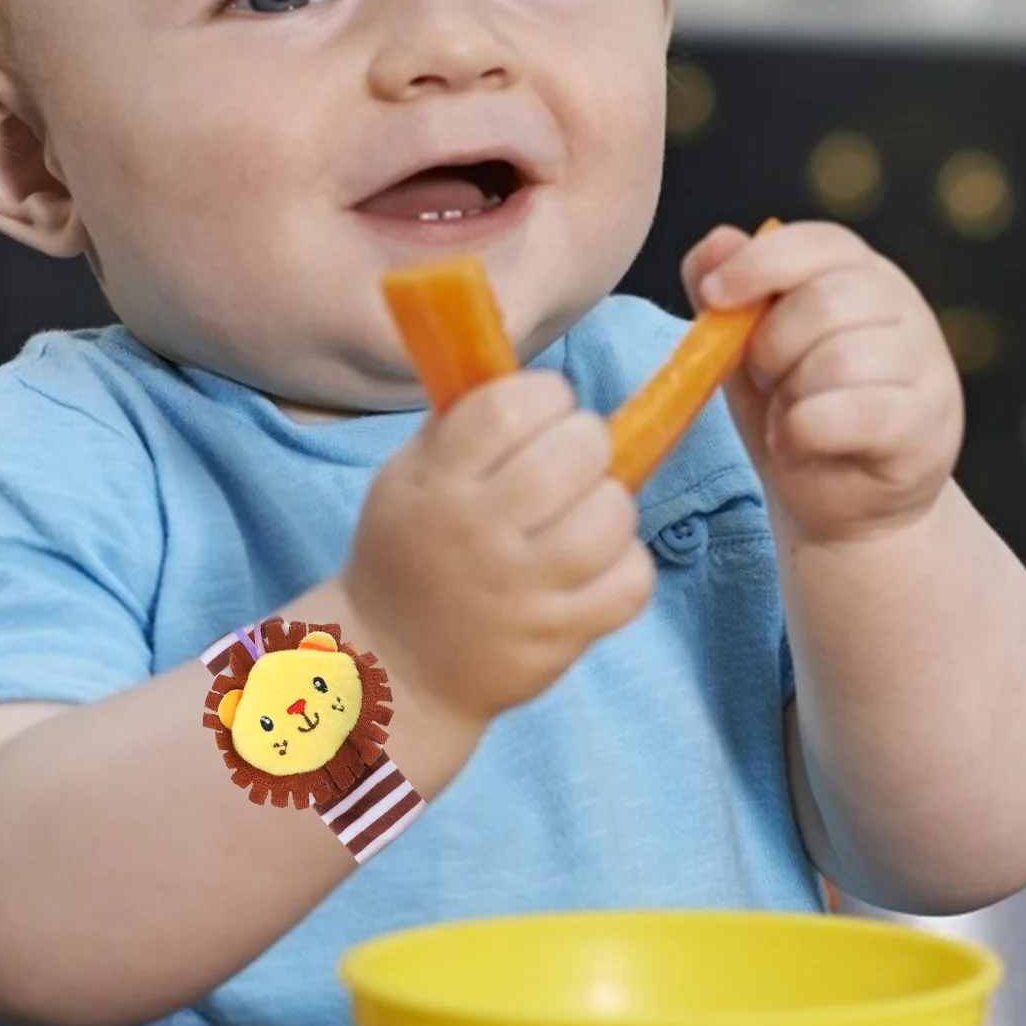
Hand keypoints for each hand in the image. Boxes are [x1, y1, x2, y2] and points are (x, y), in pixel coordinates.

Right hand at [342, 371, 653, 728]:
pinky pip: (631, 582)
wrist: (394, 666)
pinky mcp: (557, 637)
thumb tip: (516, 359)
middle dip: (586, 440)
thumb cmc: (410, 551)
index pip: (510, 407)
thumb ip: (461, 422)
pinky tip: (597, 561)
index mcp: (434, 481)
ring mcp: (520, 591)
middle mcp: (476, 533)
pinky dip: (626, 564)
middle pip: (575, 452)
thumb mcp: (409, 475)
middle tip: (572, 455)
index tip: (546, 404)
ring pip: (612, 515)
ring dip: (610, 501)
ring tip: (586, 508)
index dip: (546, 393)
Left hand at [683, 221, 962, 542]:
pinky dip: (805, 430)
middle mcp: (903, 308)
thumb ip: (726, 290)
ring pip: (841, 359)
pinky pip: (855, 414)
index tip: (712, 296)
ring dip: (789, 394)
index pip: (819, 242)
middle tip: (764, 379)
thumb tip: (716, 241)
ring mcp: (925, 366)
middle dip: (769, 346)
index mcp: (859, 273)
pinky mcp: (927, 426)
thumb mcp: (745, 344)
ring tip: (786, 413)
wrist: (837, 497)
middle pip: (825, 301)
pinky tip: (794, 441)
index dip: (760, 263)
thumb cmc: (791, 406)